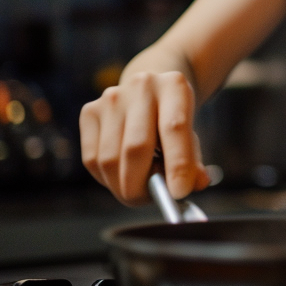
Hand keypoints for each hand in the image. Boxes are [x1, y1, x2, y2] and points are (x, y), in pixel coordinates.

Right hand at [80, 71, 210, 204]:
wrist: (148, 90)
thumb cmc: (172, 118)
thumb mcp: (191, 133)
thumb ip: (193, 161)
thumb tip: (196, 184)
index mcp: (174, 86)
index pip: (174, 128)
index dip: (177, 164)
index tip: (178, 193)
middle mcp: (141, 86)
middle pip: (136, 148)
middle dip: (141, 185)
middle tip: (149, 200)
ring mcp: (111, 98)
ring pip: (110, 159)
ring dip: (123, 186)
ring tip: (138, 187)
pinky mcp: (89, 111)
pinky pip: (92, 159)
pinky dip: (106, 178)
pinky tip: (120, 174)